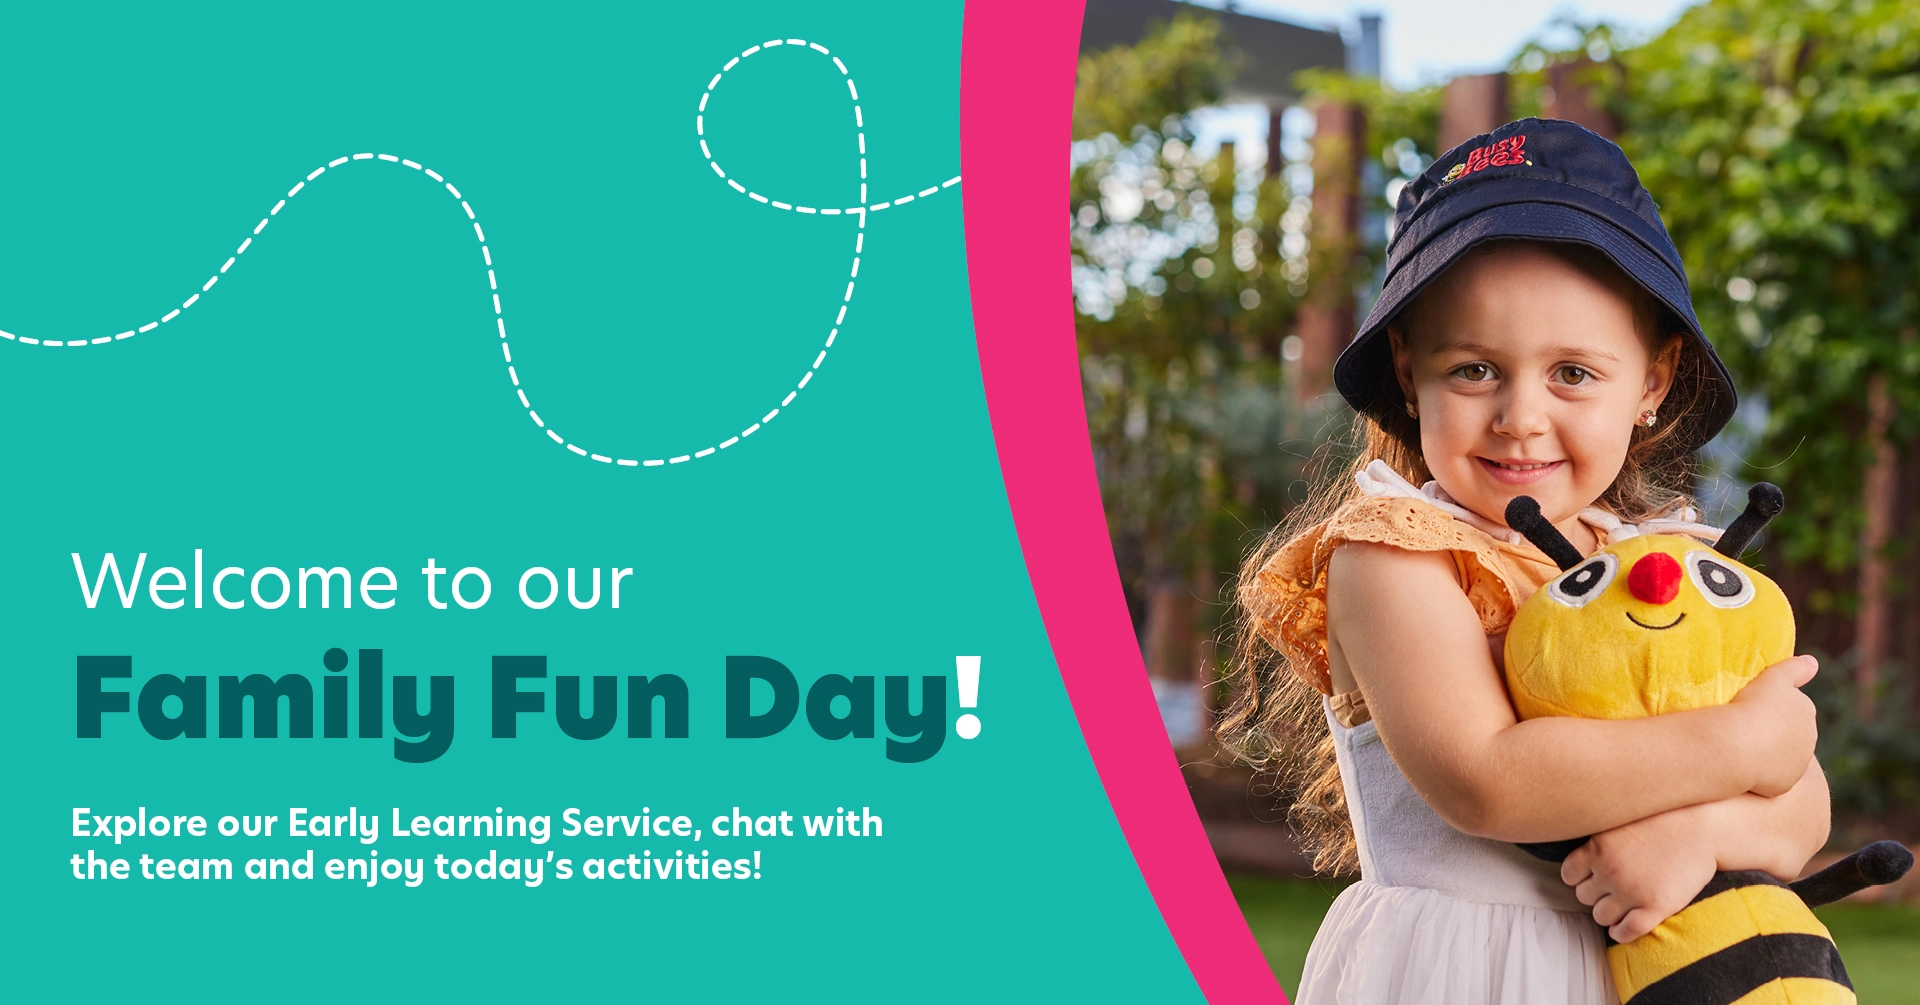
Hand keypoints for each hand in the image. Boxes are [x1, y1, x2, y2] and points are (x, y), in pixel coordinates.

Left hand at [1562, 805, 1716, 942]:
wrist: (1702, 829)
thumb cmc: (1662, 821)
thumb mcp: (1620, 821)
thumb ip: (1599, 840)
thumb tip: (1582, 854)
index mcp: (1598, 848)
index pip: (1569, 875)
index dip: (1579, 878)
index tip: (1591, 878)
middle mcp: (1610, 871)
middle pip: (1583, 897)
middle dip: (1596, 895)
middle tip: (1611, 891)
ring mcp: (1631, 891)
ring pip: (1600, 916)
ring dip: (1608, 914)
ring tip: (1619, 908)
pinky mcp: (1655, 906)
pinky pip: (1626, 931)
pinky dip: (1621, 933)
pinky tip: (1624, 928)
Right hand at [1729, 656, 1818, 796]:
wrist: (1737, 745)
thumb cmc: (1752, 707)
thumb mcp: (1773, 679)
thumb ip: (1795, 669)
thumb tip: (1813, 662)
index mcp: (1806, 711)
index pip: (1791, 707)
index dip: (1771, 707)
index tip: (1752, 708)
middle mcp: (1809, 738)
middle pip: (1789, 733)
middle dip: (1773, 731)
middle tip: (1745, 727)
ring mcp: (1798, 763)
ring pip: (1781, 756)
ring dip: (1768, 752)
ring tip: (1742, 746)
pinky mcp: (1784, 784)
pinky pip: (1772, 777)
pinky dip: (1761, 772)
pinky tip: (1743, 764)